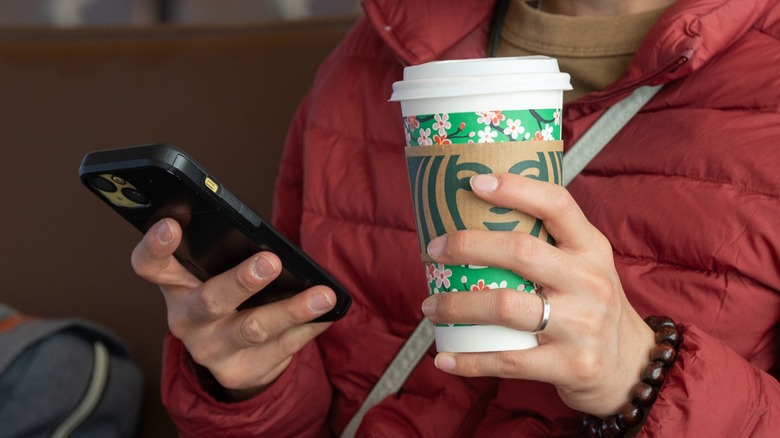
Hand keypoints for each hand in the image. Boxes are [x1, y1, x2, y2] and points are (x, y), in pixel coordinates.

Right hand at [131, 218, 336, 398]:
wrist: (234, 357)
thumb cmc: (228, 298)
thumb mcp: (214, 276)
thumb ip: (227, 256)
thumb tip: (273, 245)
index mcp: (175, 285)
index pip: (150, 265)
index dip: (155, 245)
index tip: (171, 224)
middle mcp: (187, 320)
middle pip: (210, 300)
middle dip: (241, 281)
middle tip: (271, 261)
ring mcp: (212, 350)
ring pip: (253, 329)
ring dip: (291, 309)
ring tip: (322, 295)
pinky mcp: (241, 372)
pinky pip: (282, 348)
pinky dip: (308, 328)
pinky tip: (328, 314)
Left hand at [420, 173, 654, 416]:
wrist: (633, 367)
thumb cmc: (592, 306)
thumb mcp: (586, 265)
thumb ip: (548, 243)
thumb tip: (477, 216)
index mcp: (591, 249)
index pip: (557, 205)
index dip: (516, 189)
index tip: (474, 183)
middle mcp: (589, 282)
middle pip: (520, 252)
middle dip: (467, 247)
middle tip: (433, 251)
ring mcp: (581, 326)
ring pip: (504, 306)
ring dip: (457, 305)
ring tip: (431, 305)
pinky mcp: (570, 365)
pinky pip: (507, 361)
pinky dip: (469, 361)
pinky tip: (443, 358)